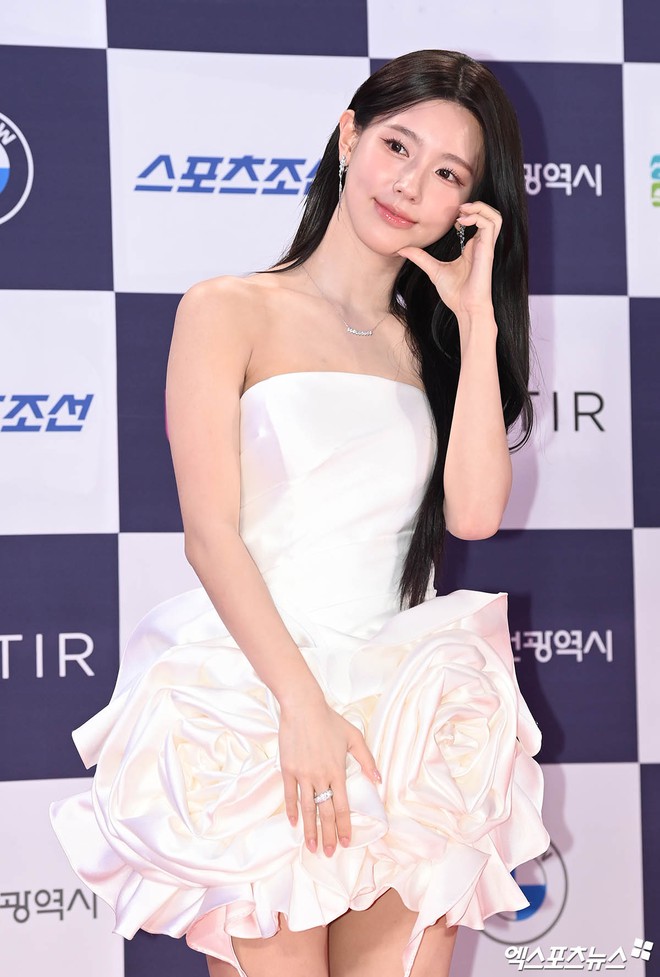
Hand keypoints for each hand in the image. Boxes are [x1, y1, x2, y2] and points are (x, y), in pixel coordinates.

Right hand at [278, 697, 380, 856]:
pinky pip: (290, 795)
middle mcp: (320, 777)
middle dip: (327, 836)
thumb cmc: (329, 721)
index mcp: (338, 771)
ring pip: (307, 808)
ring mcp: (303, 774)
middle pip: (325, 813)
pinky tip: (294, 823)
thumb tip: (378, 780)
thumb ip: (367, 760)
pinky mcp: (288, 770)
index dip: (344, 827)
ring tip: (311, 847)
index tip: (346, 843)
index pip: (342, 807)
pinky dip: (291, 811)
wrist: (303, 708)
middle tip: (328, 853)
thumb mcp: (354, 737)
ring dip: (310, 830)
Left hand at [397, 200, 501, 320]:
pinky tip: (462, 222)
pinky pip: (491, 225)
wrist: (465, 309)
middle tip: (459, 209)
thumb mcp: (433, 270)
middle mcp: (481, 244)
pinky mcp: (488, 251)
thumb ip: (420, 257)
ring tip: (463, 212)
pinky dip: (478, 217)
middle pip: (490, 214)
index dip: (466, 213)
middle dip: (476, 205)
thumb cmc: (455, 293)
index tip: (451, 219)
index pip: (478, 220)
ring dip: (480, 208)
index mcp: (472, 247)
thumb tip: (401, 249)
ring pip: (495, 216)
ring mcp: (486, 247)